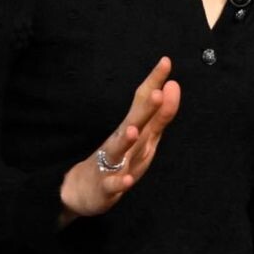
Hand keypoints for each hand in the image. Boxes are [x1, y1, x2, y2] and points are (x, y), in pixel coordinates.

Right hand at [58, 57, 180, 224]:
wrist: (82, 192)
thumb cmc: (118, 159)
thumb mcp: (143, 136)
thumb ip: (159, 114)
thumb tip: (172, 85)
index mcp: (132, 129)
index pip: (143, 102)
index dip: (154, 82)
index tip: (166, 61)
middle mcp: (122, 143)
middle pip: (134, 122)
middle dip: (146, 109)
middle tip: (158, 91)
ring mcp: (110, 164)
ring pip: (119, 151)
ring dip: (126, 141)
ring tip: (134, 130)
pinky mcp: (105, 187)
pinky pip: (113, 184)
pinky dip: (120, 182)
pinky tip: (128, 180)